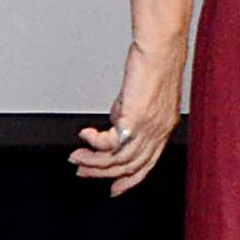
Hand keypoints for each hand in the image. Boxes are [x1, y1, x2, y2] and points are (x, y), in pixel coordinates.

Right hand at [71, 44, 184, 194]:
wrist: (160, 50)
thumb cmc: (154, 65)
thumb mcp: (141, 97)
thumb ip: (128, 113)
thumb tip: (114, 121)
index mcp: (162, 130)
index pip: (146, 165)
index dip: (129, 180)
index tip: (114, 189)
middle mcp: (157, 132)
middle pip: (129, 166)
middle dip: (102, 173)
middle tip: (82, 173)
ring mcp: (148, 128)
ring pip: (118, 158)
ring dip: (93, 162)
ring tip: (76, 157)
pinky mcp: (135, 119)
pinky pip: (110, 142)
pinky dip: (93, 143)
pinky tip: (84, 135)